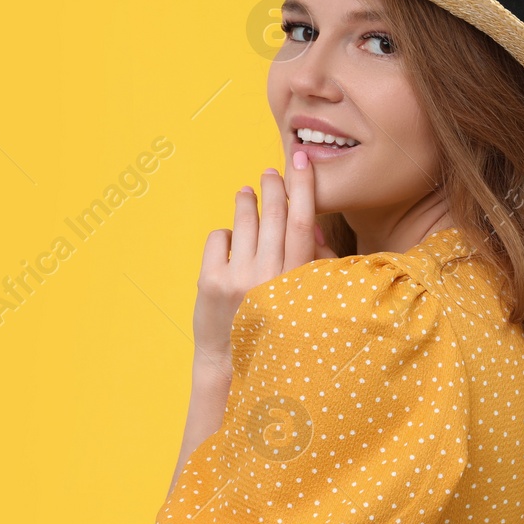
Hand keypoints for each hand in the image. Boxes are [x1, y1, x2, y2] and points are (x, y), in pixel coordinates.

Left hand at [193, 149, 337, 362]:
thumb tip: (308, 221)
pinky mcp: (210, 281)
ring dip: (246, 201)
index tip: (301, 160)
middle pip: (273, 214)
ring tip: (247, 193)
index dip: (303, 187)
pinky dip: (226, 234)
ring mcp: (236, 277)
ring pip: (243, 221)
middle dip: (273, 186)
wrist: (231, 362)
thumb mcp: (302, 295)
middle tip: (271, 171)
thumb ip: (313, 260)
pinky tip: (231, 241)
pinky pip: (219, 238)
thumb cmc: (273, 325)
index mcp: (295, 279)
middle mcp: (267, 276)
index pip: (302, 221)